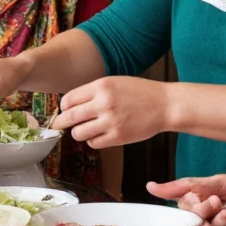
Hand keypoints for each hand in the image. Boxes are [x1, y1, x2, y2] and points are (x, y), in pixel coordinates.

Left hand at [53, 76, 167, 147]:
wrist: (165, 105)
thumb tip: (70, 105)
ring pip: (78, 133)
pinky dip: (92, 140)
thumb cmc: (140, 92)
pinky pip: (93, 143)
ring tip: (85, 128)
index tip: (65, 110)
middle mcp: (103, 104)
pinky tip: (99, 134)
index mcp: (101, 86)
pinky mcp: (118, 137)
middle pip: (69, 118)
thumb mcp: (114, 82)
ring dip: (78, 132)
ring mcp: (110, 122)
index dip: (64, 107)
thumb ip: (93, 92)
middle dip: (61, 123)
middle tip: (60, 124)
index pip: (68, 100)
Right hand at [147, 174, 225, 225]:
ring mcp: (219, 223)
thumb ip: (185, 186)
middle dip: (206, 212)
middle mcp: (207, 210)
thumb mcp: (216, 182)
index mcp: (199, 196)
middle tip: (219, 202)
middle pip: (193, 219)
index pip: (183, 206)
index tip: (205, 197)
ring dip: (220, 219)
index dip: (192, 205)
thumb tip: (150, 186)